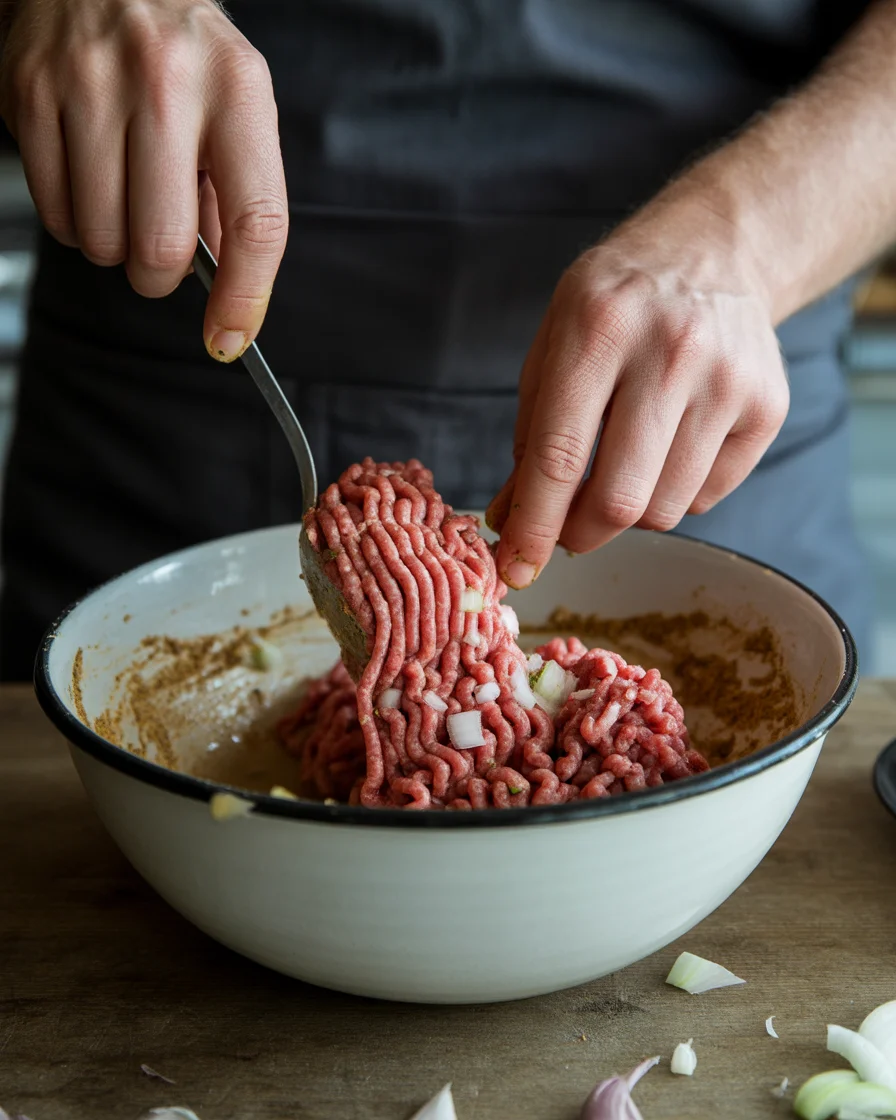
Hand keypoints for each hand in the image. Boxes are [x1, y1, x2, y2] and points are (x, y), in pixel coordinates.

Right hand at [0, 0, 286, 360]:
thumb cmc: (183, 57)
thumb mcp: (237, 111)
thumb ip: (239, 200)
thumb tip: (231, 294)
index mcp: (238, 92)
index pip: (258, 222)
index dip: (244, 297)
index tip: (230, 338)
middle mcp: (167, 83)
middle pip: (163, 246)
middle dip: (161, 276)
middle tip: (161, 257)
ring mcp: (91, 85)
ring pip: (103, 241)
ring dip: (116, 250)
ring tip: (126, 202)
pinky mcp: (31, 94)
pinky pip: (56, 215)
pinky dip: (76, 224)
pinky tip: (90, 182)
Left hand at [487, 193, 788, 588]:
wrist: (712, 254)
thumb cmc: (615, 306)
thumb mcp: (554, 346)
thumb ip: (530, 434)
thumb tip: (510, 521)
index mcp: (599, 330)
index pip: (558, 456)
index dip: (533, 526)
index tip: (515, 568)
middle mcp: (671, 352)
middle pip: (619, 498)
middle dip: (579, 535)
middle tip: (565, 531)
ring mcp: (728, 380)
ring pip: (664, 508)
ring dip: (629, 513)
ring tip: (620, 469)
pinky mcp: (767, 407)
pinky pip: (706, 496)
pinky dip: (674, 493)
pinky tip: (668, 447)